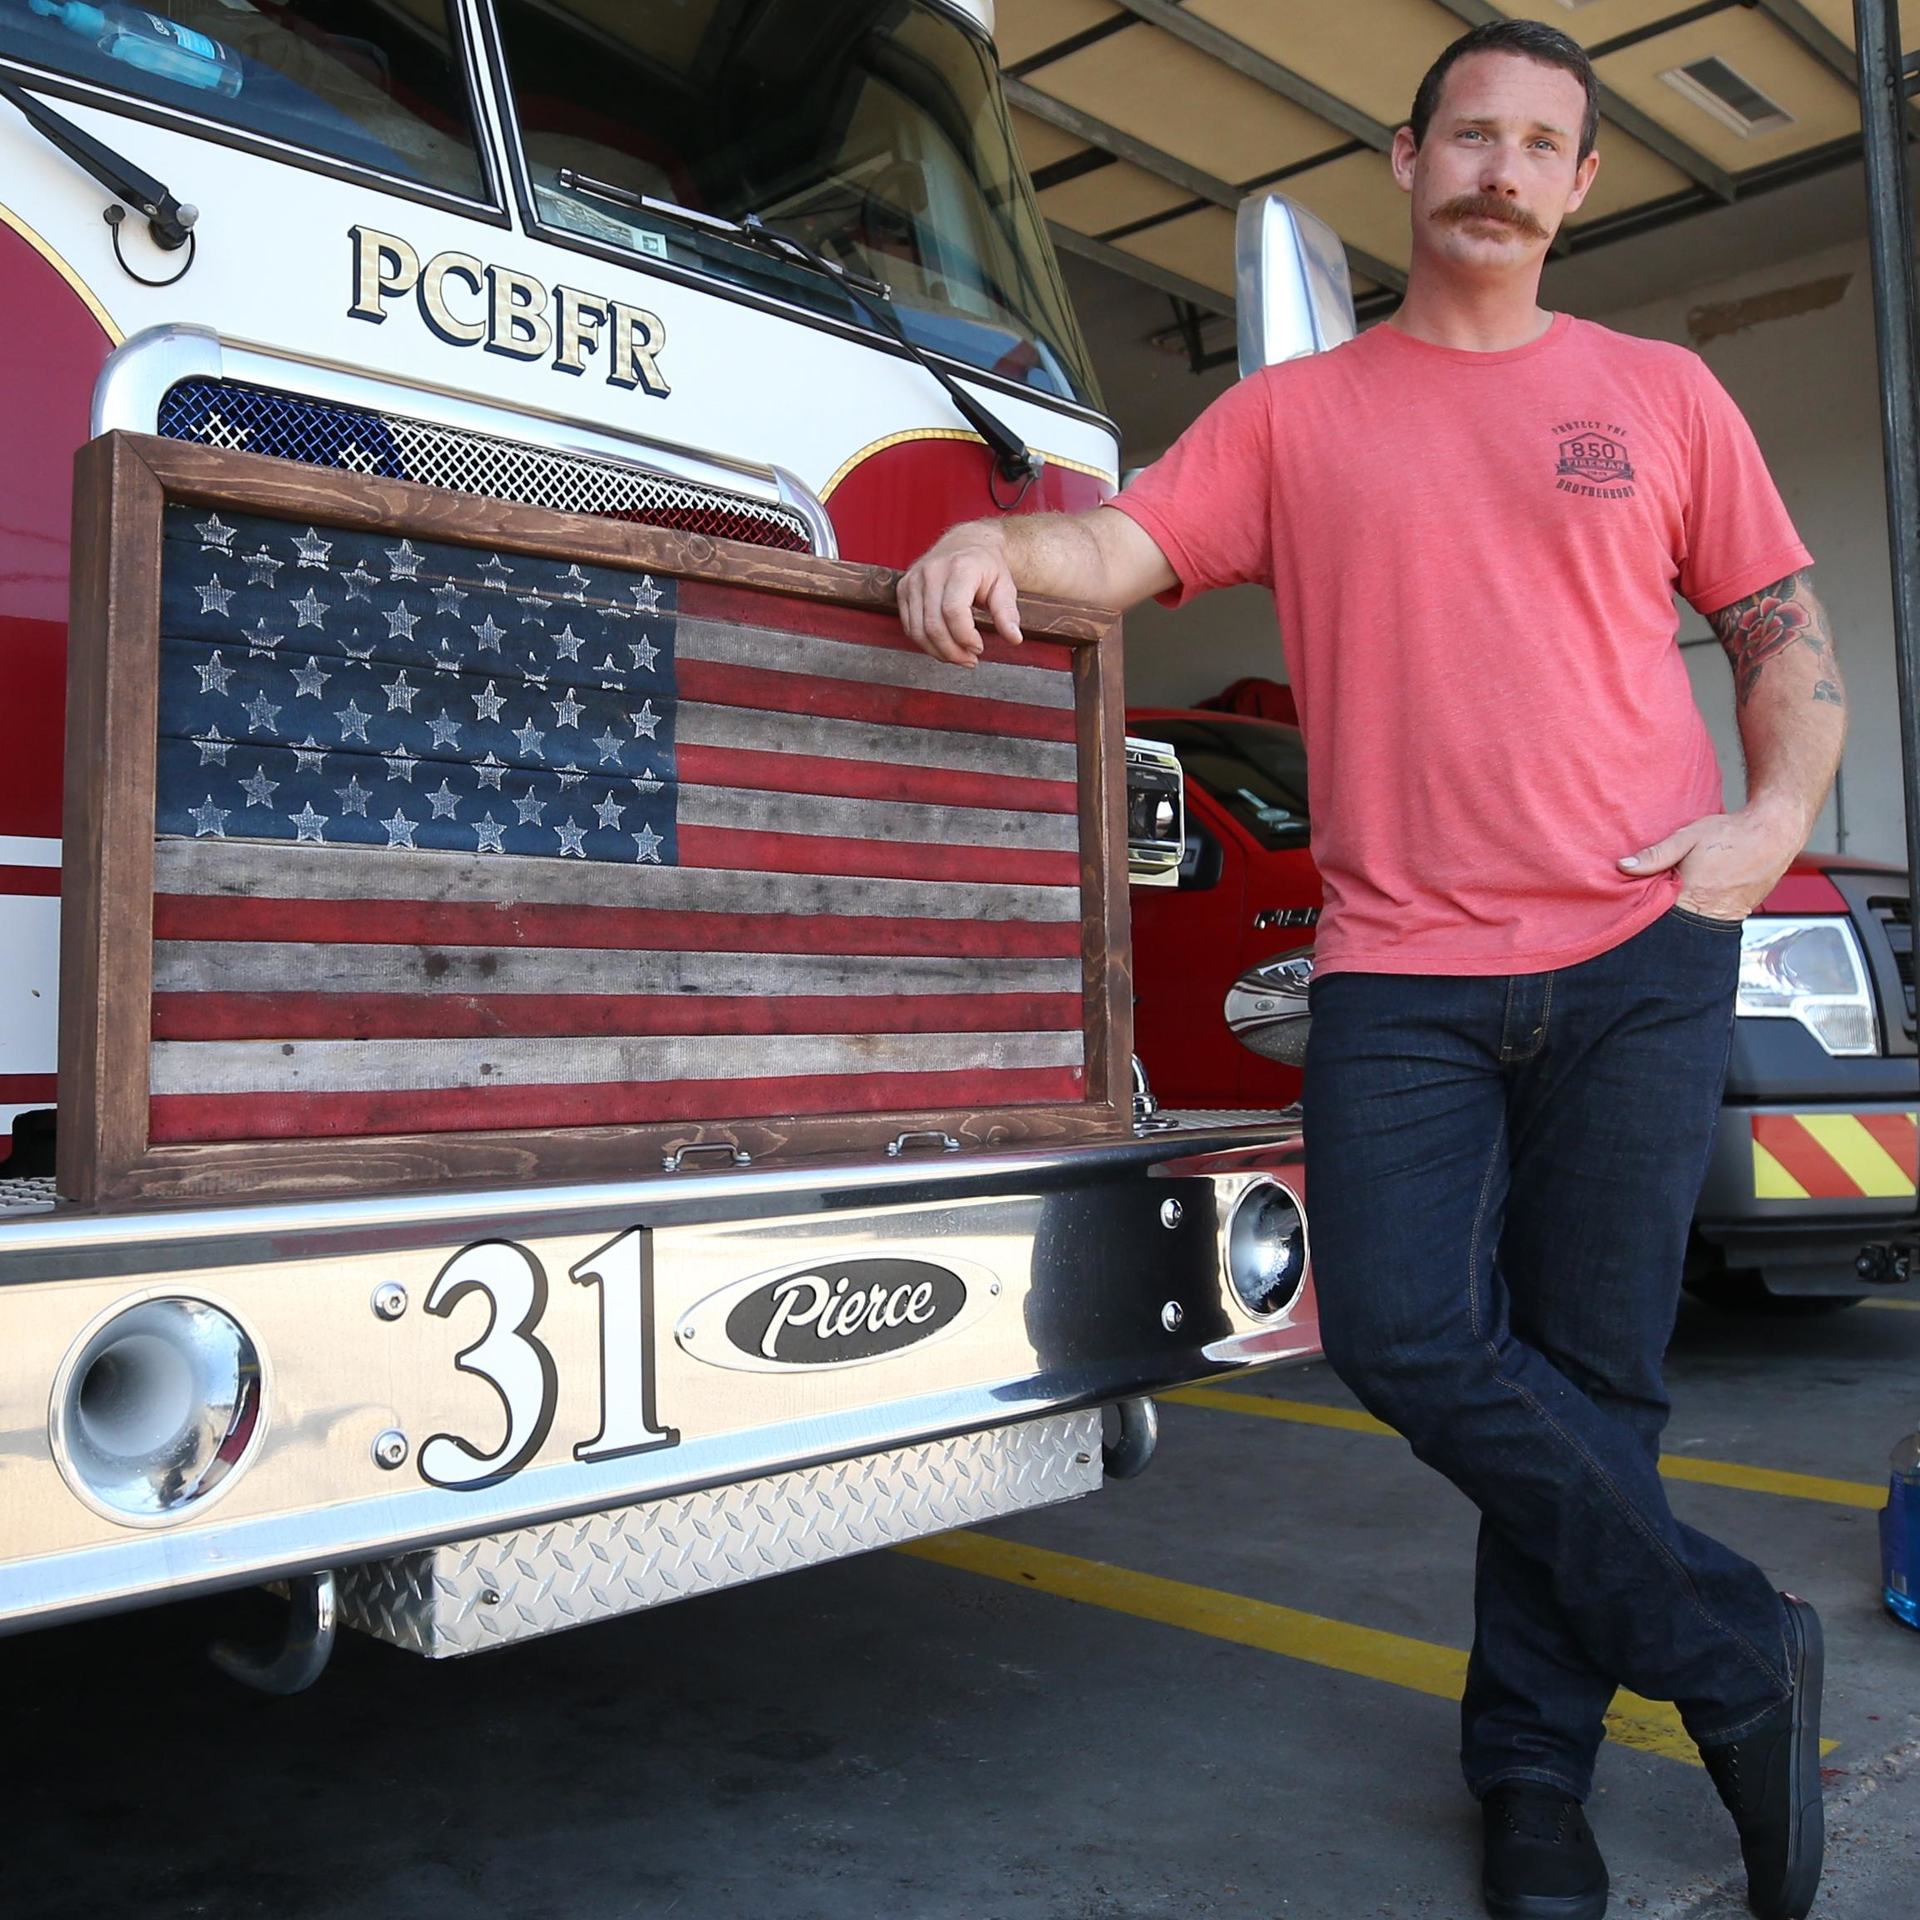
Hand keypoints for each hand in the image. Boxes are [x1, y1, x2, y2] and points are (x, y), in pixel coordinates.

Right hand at [898, 523, 1022, 667]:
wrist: (964, 544)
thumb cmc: (986, 567)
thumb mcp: (1004, 585)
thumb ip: (1008, 613)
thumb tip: (1014, 638)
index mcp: (959, 567)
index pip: (953, 611)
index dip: (965, 637)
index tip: (979, 648)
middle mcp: (931, 571)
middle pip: (933, 625)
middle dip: (952, 651)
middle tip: (970, 660)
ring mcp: (913, 580)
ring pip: (918, 631)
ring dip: (939, 652)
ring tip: (958, 656)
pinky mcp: (903, 589)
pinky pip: (910, 627)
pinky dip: (925, 643)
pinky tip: (943, 646)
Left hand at [1618, 801, 1806, 919]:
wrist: (1774, 833)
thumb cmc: (1731, 833)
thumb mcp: (1687, 837)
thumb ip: (1656, 855)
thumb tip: (1624, 866)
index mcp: (1693, 895)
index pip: (1658, 918)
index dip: (1642, 917)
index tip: (1629, 914)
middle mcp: (1712, 911)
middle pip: (1675, 929)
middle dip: (1659, 923)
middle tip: (1649, 911)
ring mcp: (1728, 917)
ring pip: (1694, 929)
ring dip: (1680, 921)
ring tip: (1675, 905)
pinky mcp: (1739, 915)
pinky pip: (1712, 924)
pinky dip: (1699, 918)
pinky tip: (1694, 904)